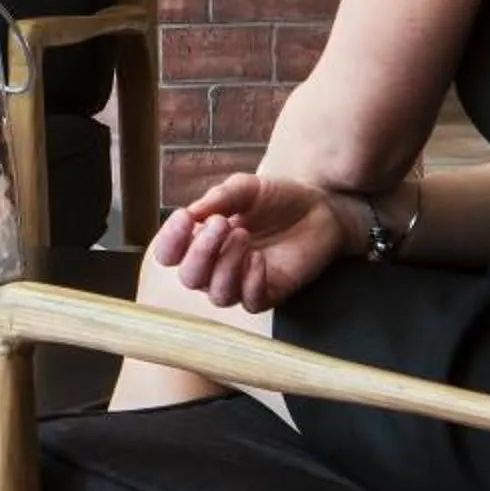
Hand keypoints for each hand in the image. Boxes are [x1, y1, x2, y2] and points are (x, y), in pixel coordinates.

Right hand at [148, 172, 361, 313]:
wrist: (320, 207)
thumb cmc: (277, 197)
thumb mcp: (245, 188)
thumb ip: (219, 198)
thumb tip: (192, 213)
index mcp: (201, 240)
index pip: (168, 253)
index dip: (170, 240)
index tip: (186, 217)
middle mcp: (215, 266)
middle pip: (189, 277)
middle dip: (201, 252)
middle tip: (222, 225)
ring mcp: (241, 282)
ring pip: (217, 295)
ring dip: (225, 266)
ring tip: (244, 237)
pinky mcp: (268, 293)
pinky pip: (249, 302)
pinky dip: (250, 282)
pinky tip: (259, 259)